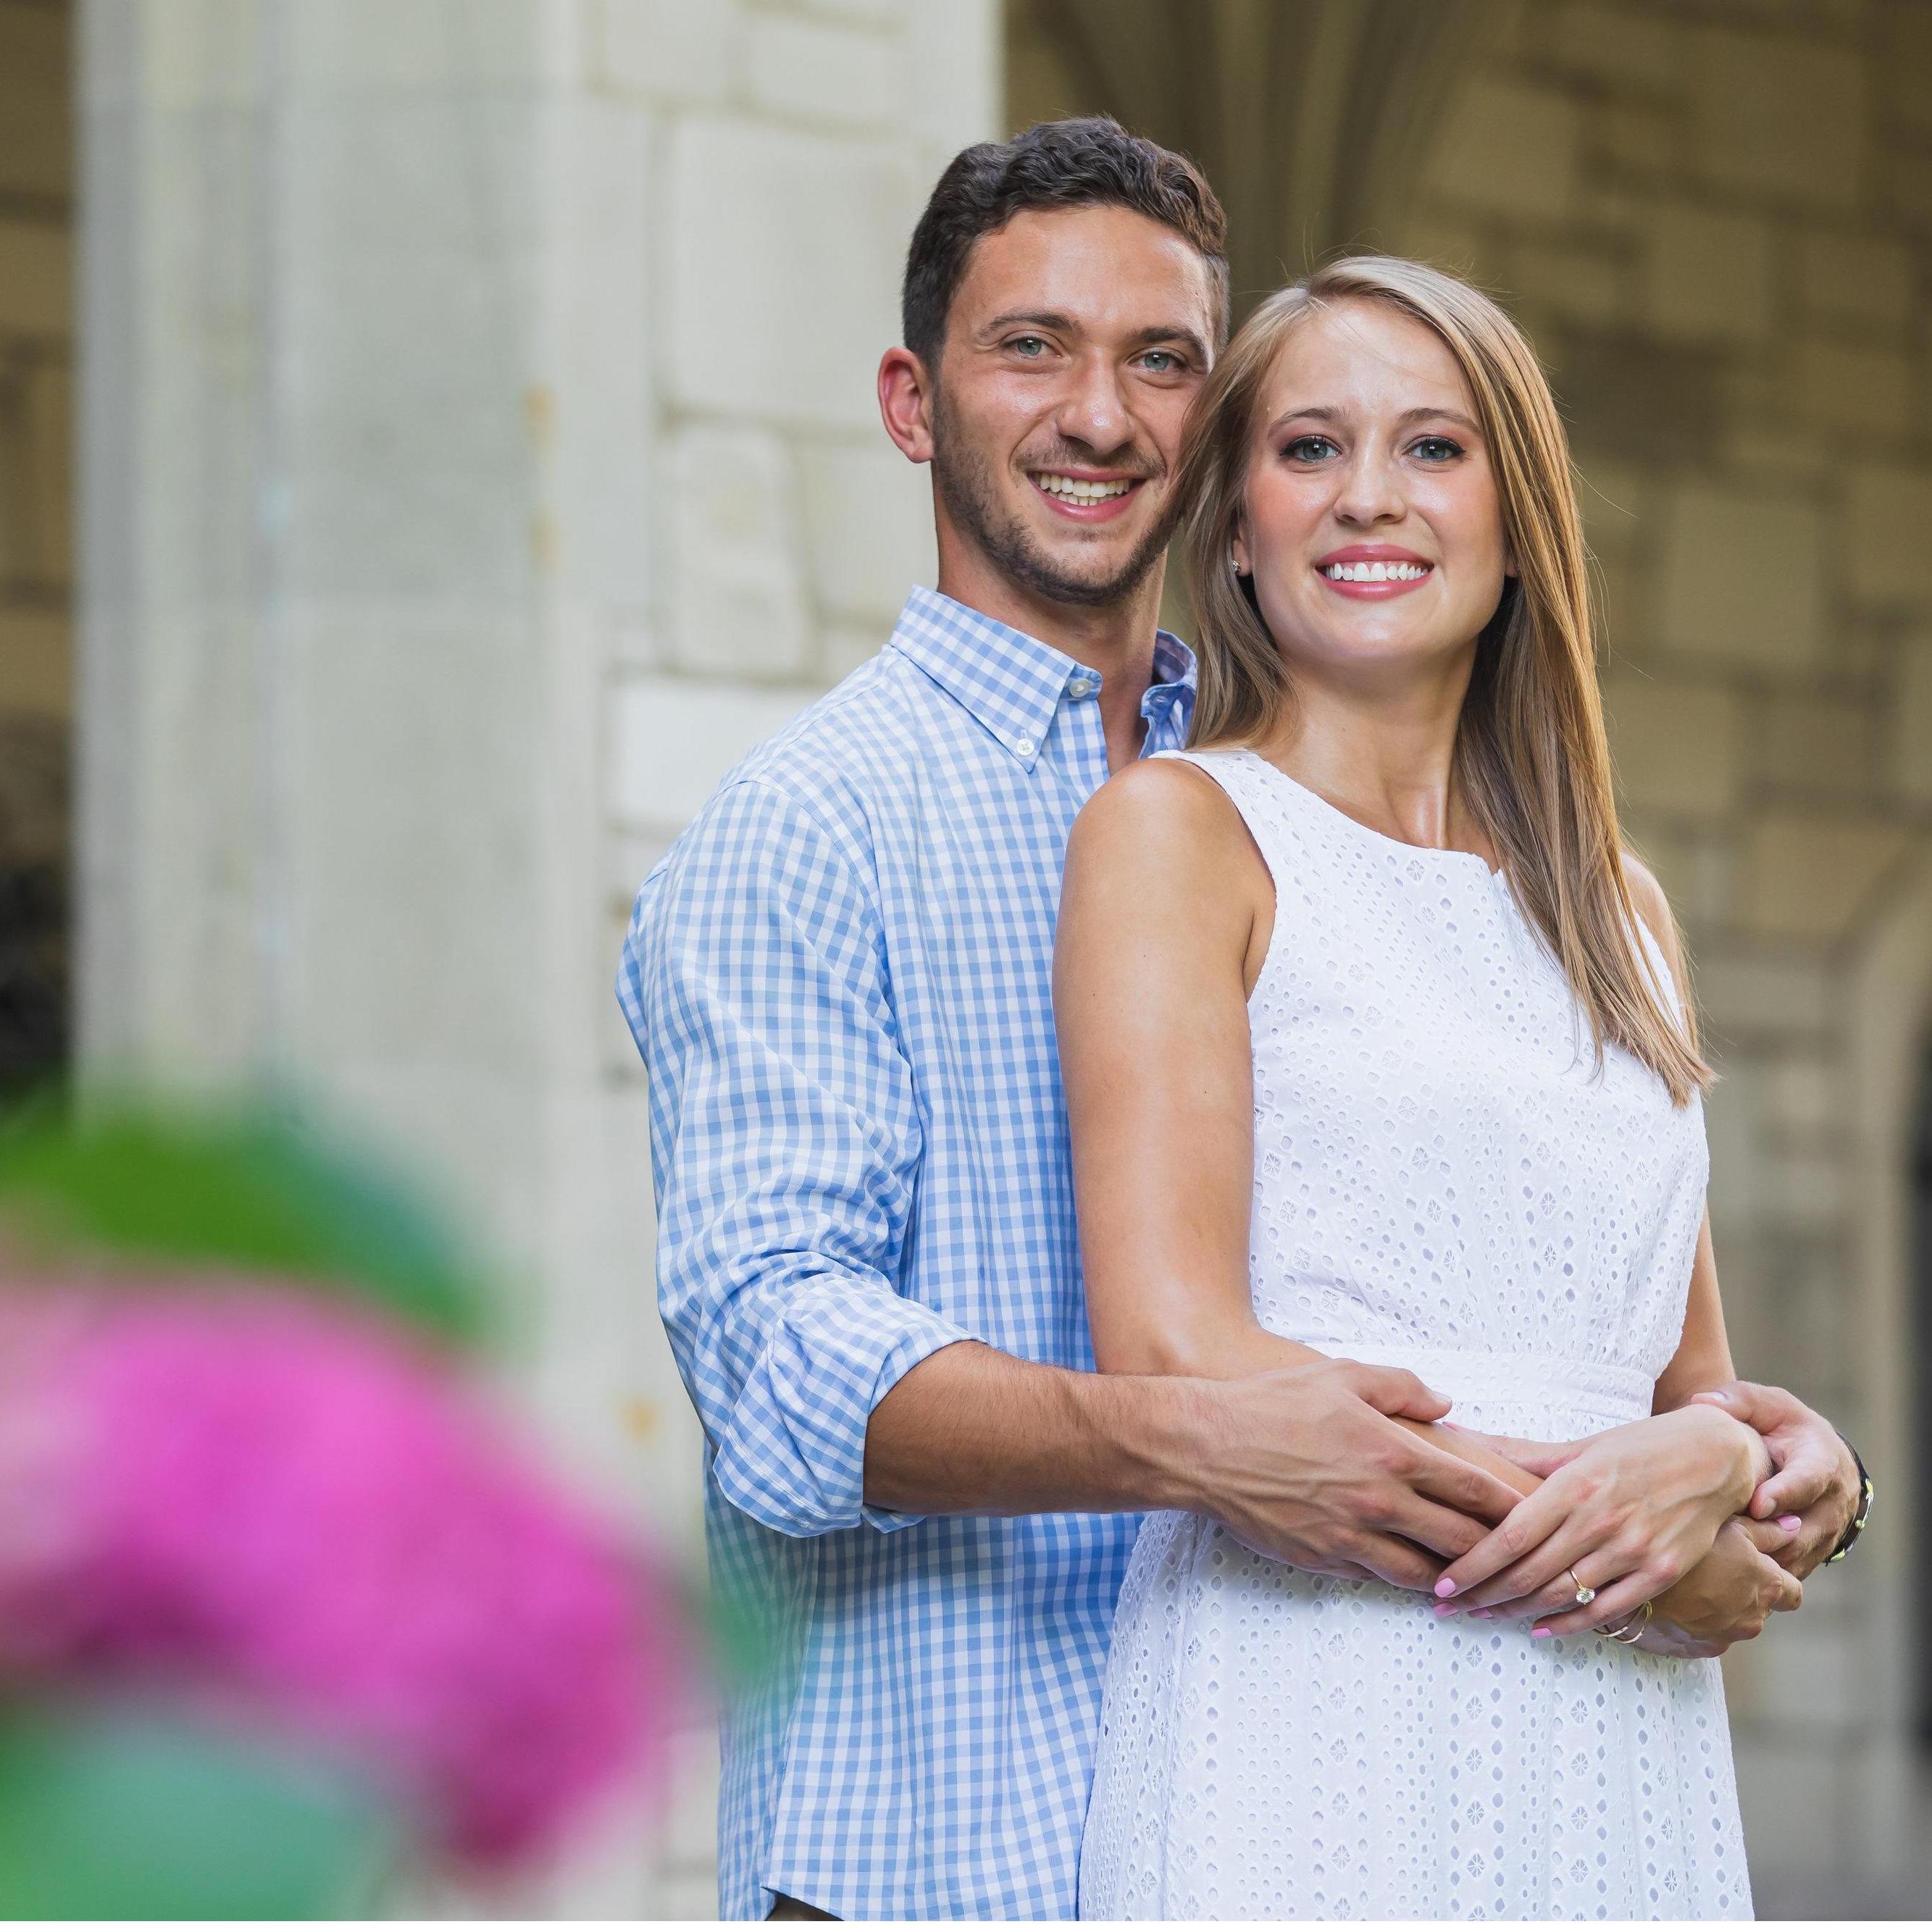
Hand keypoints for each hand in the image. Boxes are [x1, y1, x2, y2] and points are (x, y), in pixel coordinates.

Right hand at [1192, 1359, 1527, 1592]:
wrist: (1204, 1446)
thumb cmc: (1271, 1404)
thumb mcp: (1341, 1375)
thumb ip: (1402, 1387)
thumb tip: (1446, 1404)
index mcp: (1392, 1451)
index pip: (1475, 1489)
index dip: (1512, 1506)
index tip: (1536, 1515)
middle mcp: (1380, 1500)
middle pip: (1462, 1541)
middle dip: (1499, 1553)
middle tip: (1526, 1562)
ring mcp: (1351, 1535)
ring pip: (1426, 1574)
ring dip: (1458, 1582)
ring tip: (1483, 1586)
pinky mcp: (1323, 1558)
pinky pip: (1379, 1579)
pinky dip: (1407, 1583)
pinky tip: (1421, 1583)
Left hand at [1432, 1405, 1770, 1634]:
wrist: (1718, 1456)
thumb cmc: (1641, 1447)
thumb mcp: (1581, 1446)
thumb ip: (1523, 1455)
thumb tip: (1463, 1437)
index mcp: (1577, 1484)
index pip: (1511, 1536)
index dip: (1473, 1565)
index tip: (1442, 1583)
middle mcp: (1603, 1520)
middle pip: (1529, 1572)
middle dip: (1482, 1595)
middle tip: (1447, 1607)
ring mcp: (1635, 1550)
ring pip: (1562, 1595)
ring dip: (1515, 1612)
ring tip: (1480, 1617)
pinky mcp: (1663, 1573)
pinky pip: (1607, 1610)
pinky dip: (1568, 1624)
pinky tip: (1537, 1629)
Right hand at [1634, 1516, 1802, 1654]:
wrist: (1633, 1580)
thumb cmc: (1684, 1544)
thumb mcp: (1728, 1525)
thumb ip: (1767, 1531)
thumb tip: (1796, 1527)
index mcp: (1767, 1586)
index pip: (1793, 1592)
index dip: (1779, 1578)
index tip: (1758, 1566)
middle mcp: (1753, 1617)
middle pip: (1761, 1607)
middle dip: (1746, 1590)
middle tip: (1716, 1566)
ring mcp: (1727, 1636)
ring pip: (1734, 1621)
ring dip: (1722, 1606)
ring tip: (1692, 1582)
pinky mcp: (1700, 1648)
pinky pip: (1708, 1634)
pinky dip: (1698, 1620)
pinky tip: (1678, 1600)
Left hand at [1686, 1381, 1858, 1578]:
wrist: (1813, 1457)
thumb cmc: (1783, 1426)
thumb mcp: (1766, 1404)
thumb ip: (1738, 1400)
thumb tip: (1702, 1402)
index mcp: (1822, 1463)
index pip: (1809, 1481)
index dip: (1785, 1494)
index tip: (1757, 1505)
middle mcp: (1830, 1504)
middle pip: (1802, 1530)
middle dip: (1766, 1536)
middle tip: (1725, 1537)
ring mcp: (1823, 1535)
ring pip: (1793, 1557)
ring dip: (1759, 1560)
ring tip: (1718, 1557)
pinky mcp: (1809, 1555)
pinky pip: (1785, 1573)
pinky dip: (1758, 1575)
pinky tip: (1721, 1571)